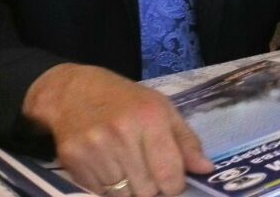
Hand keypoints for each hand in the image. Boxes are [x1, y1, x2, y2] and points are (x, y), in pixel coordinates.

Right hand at [22, 64, 210, 195]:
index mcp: (150, 118)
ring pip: (123, 195)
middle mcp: (121, 134)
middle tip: (149, 172)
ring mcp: (94, 149)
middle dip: (153, 187)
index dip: (175, 185)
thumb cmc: (126, 100)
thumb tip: (207, 169)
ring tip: (129, 169)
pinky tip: (110, 169)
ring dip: (130, 189)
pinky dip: (108, 189)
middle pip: (147, 189)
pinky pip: (98, 193)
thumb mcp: (163, 109)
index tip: (173, 182)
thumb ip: (186, 141)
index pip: (169, 172)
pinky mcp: (72, 161)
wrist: (72, 92)